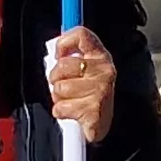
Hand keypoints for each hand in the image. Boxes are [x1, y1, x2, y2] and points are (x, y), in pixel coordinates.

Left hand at [46, 28, 116, 143]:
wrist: (103, 125)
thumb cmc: (90, 97)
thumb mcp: (85, 72)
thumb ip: (71, 57)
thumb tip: (55, 51)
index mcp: (101, 56)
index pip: (82, 35)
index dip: (63, 43)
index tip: (59, 56)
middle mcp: (105, 71)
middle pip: (63, 65)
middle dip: (56, 78)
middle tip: (65, 87)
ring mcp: (101, 91)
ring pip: (59, 88)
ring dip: (59, 98)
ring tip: (71, 101)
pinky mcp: (93, 111)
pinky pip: (60, 108)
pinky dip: (61, 112)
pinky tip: (73, 113)